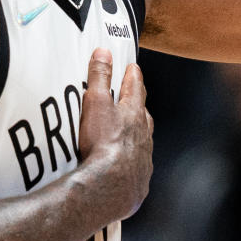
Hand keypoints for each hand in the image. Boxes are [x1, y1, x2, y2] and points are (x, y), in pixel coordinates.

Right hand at [77, 48, 152, 219]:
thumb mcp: (96, 103)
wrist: (109, 187)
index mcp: (134, 115)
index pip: (136, 89)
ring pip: (143, 143)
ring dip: (137, 136)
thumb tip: (104, 53)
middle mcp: (144, 137)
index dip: (133, 77)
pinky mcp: (139, 183)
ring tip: (129, 134)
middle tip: (133, 100)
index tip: (133, 68)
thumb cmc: (103, 143)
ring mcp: (144, 161)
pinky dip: (133, 164)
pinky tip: (125, 168)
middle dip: (138, 107)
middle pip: (144, 117)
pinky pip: (138, 169)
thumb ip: (100, 77)